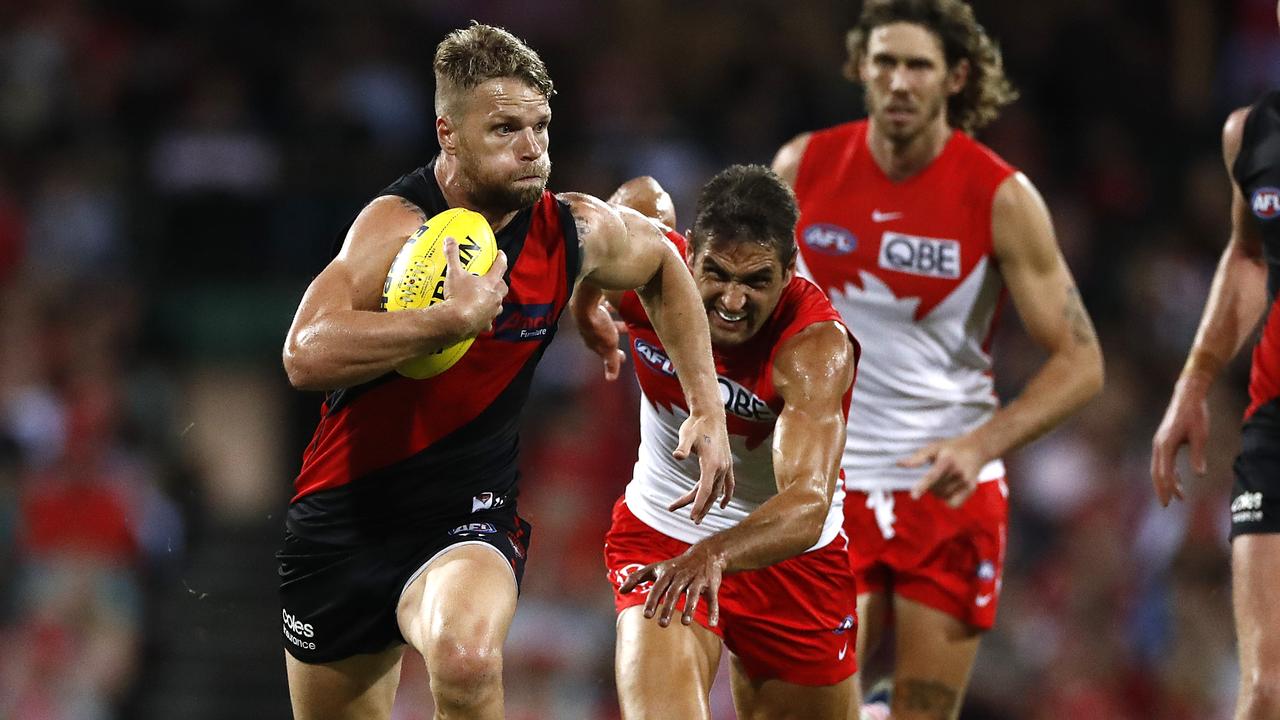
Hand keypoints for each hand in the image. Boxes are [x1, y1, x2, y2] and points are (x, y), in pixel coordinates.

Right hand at [442, 237, 507, 337]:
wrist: (455, 321)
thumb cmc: (458, 296)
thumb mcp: (454, 273)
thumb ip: (452, 255)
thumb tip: (449, 239)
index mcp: (491, 282)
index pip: (500, 266)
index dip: (501, 258)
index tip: (501, 254)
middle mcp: (496, 297)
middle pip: (503, 287)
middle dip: (500, 282)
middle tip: (493, 279)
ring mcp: (492, 312)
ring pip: (498, 304)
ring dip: (494, 300)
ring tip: (486, 298)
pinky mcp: (485, 323)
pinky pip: (488, 320)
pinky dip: (485, 318)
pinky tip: (480, 318)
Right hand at [572, 295, 627, 380]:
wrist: (585, 304)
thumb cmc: (597, 326)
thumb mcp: (609, 347)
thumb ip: (611, 362)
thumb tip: (611, 379)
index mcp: (593, 343)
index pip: (604, 353)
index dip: (614, 356)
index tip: (623, 357)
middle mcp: (589, 331)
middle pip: (604, 336)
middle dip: (614, 337)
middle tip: (627, 334)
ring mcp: (589, 317)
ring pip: (603, 322)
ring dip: (612, 322)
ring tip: (625, 319)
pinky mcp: (590, 304)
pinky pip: (602, 307)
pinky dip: (609, 307)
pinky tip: (616, 303)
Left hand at [619, 544, 724, 627]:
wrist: (705, 554)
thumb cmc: (675, 565)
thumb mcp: (656, 568)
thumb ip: (637, 577)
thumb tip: (620, 590)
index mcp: (667, 573)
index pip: (658, 587)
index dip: (652, 600)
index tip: (646, 615)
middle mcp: (682, 576)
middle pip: (674, 593)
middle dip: (668, 607)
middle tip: (662, 625)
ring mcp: (697, 581)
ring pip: (693, 595)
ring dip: (689, 608)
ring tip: (684, 623)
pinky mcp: (711, 585)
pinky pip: (712, 599)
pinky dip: (714, 611)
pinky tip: (712, 624)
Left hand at [668, 413, 734, 523]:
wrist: (711, 415)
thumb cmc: (696, 425)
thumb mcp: (686, 434)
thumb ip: (683, 447)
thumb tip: (677, 456)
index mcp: (711, 463)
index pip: (705, 490)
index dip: (698, 505)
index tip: (691, 517)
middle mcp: (721, 467)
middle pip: (710, 494)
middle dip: (699, 508)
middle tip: (688, 519)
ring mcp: (726, 466)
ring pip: (717, 491)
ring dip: (708, 504)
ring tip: (697, 516)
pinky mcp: (727, 464)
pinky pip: (729, 485)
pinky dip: (726, 496)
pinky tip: (721, 505)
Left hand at [901, 434, 987, 508]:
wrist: (978, 448)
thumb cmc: (951, 447)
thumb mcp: (934, 447)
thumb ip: (917, 457)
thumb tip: (898, 464)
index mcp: (947, 460)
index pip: (932, 476)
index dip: (922, 486)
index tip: (913, 496)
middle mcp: (958, 471)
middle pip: (935, 489)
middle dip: (931, 485)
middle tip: (937, 472)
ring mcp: (966, 481)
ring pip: (943, 496)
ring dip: (938, 491)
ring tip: (945, 477)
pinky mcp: (971, 488)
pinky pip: (953, 504)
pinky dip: (947, 499)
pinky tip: (949, 488)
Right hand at [1150, 374, 1210, 506]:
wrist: (1187, 395)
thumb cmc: (1195, 414)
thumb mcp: (1200, 435)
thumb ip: (1197, 455)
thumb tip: (1198, 475)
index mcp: (1165, 444)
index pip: (1164, 472)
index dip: (1170, 487)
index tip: (1176, 500)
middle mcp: (1159, 444)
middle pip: (1156, 472)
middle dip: (1161, 488)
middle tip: (1165, 505)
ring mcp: (1159, 442)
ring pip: (1158, 467)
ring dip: (1166, 482)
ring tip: (1177, 496)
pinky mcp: (1163, 440)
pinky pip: (1163, 461)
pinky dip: (1169, 472)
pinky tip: (1179, 480)